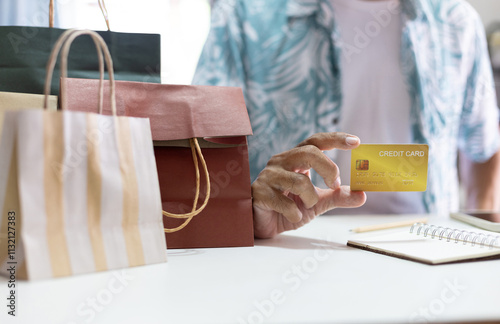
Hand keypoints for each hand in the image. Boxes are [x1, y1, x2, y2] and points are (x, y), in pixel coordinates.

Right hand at [251, 132, 366, 237]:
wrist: (263, 224)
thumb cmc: (288, 206)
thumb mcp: (318, 202)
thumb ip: (337, 196)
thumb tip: (362, 195)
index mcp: (296, 159)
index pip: (316, 141)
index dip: (335, 139)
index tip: (356, 141)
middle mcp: (282, 161)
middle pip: (309, 152)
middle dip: (328, 169)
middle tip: (334, 184)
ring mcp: (269, 176)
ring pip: (299, 182)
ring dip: (310, 199)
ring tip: (306, 206)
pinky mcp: (260, 192)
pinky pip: (285, 203)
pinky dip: (295, 214)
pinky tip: (292, 216)